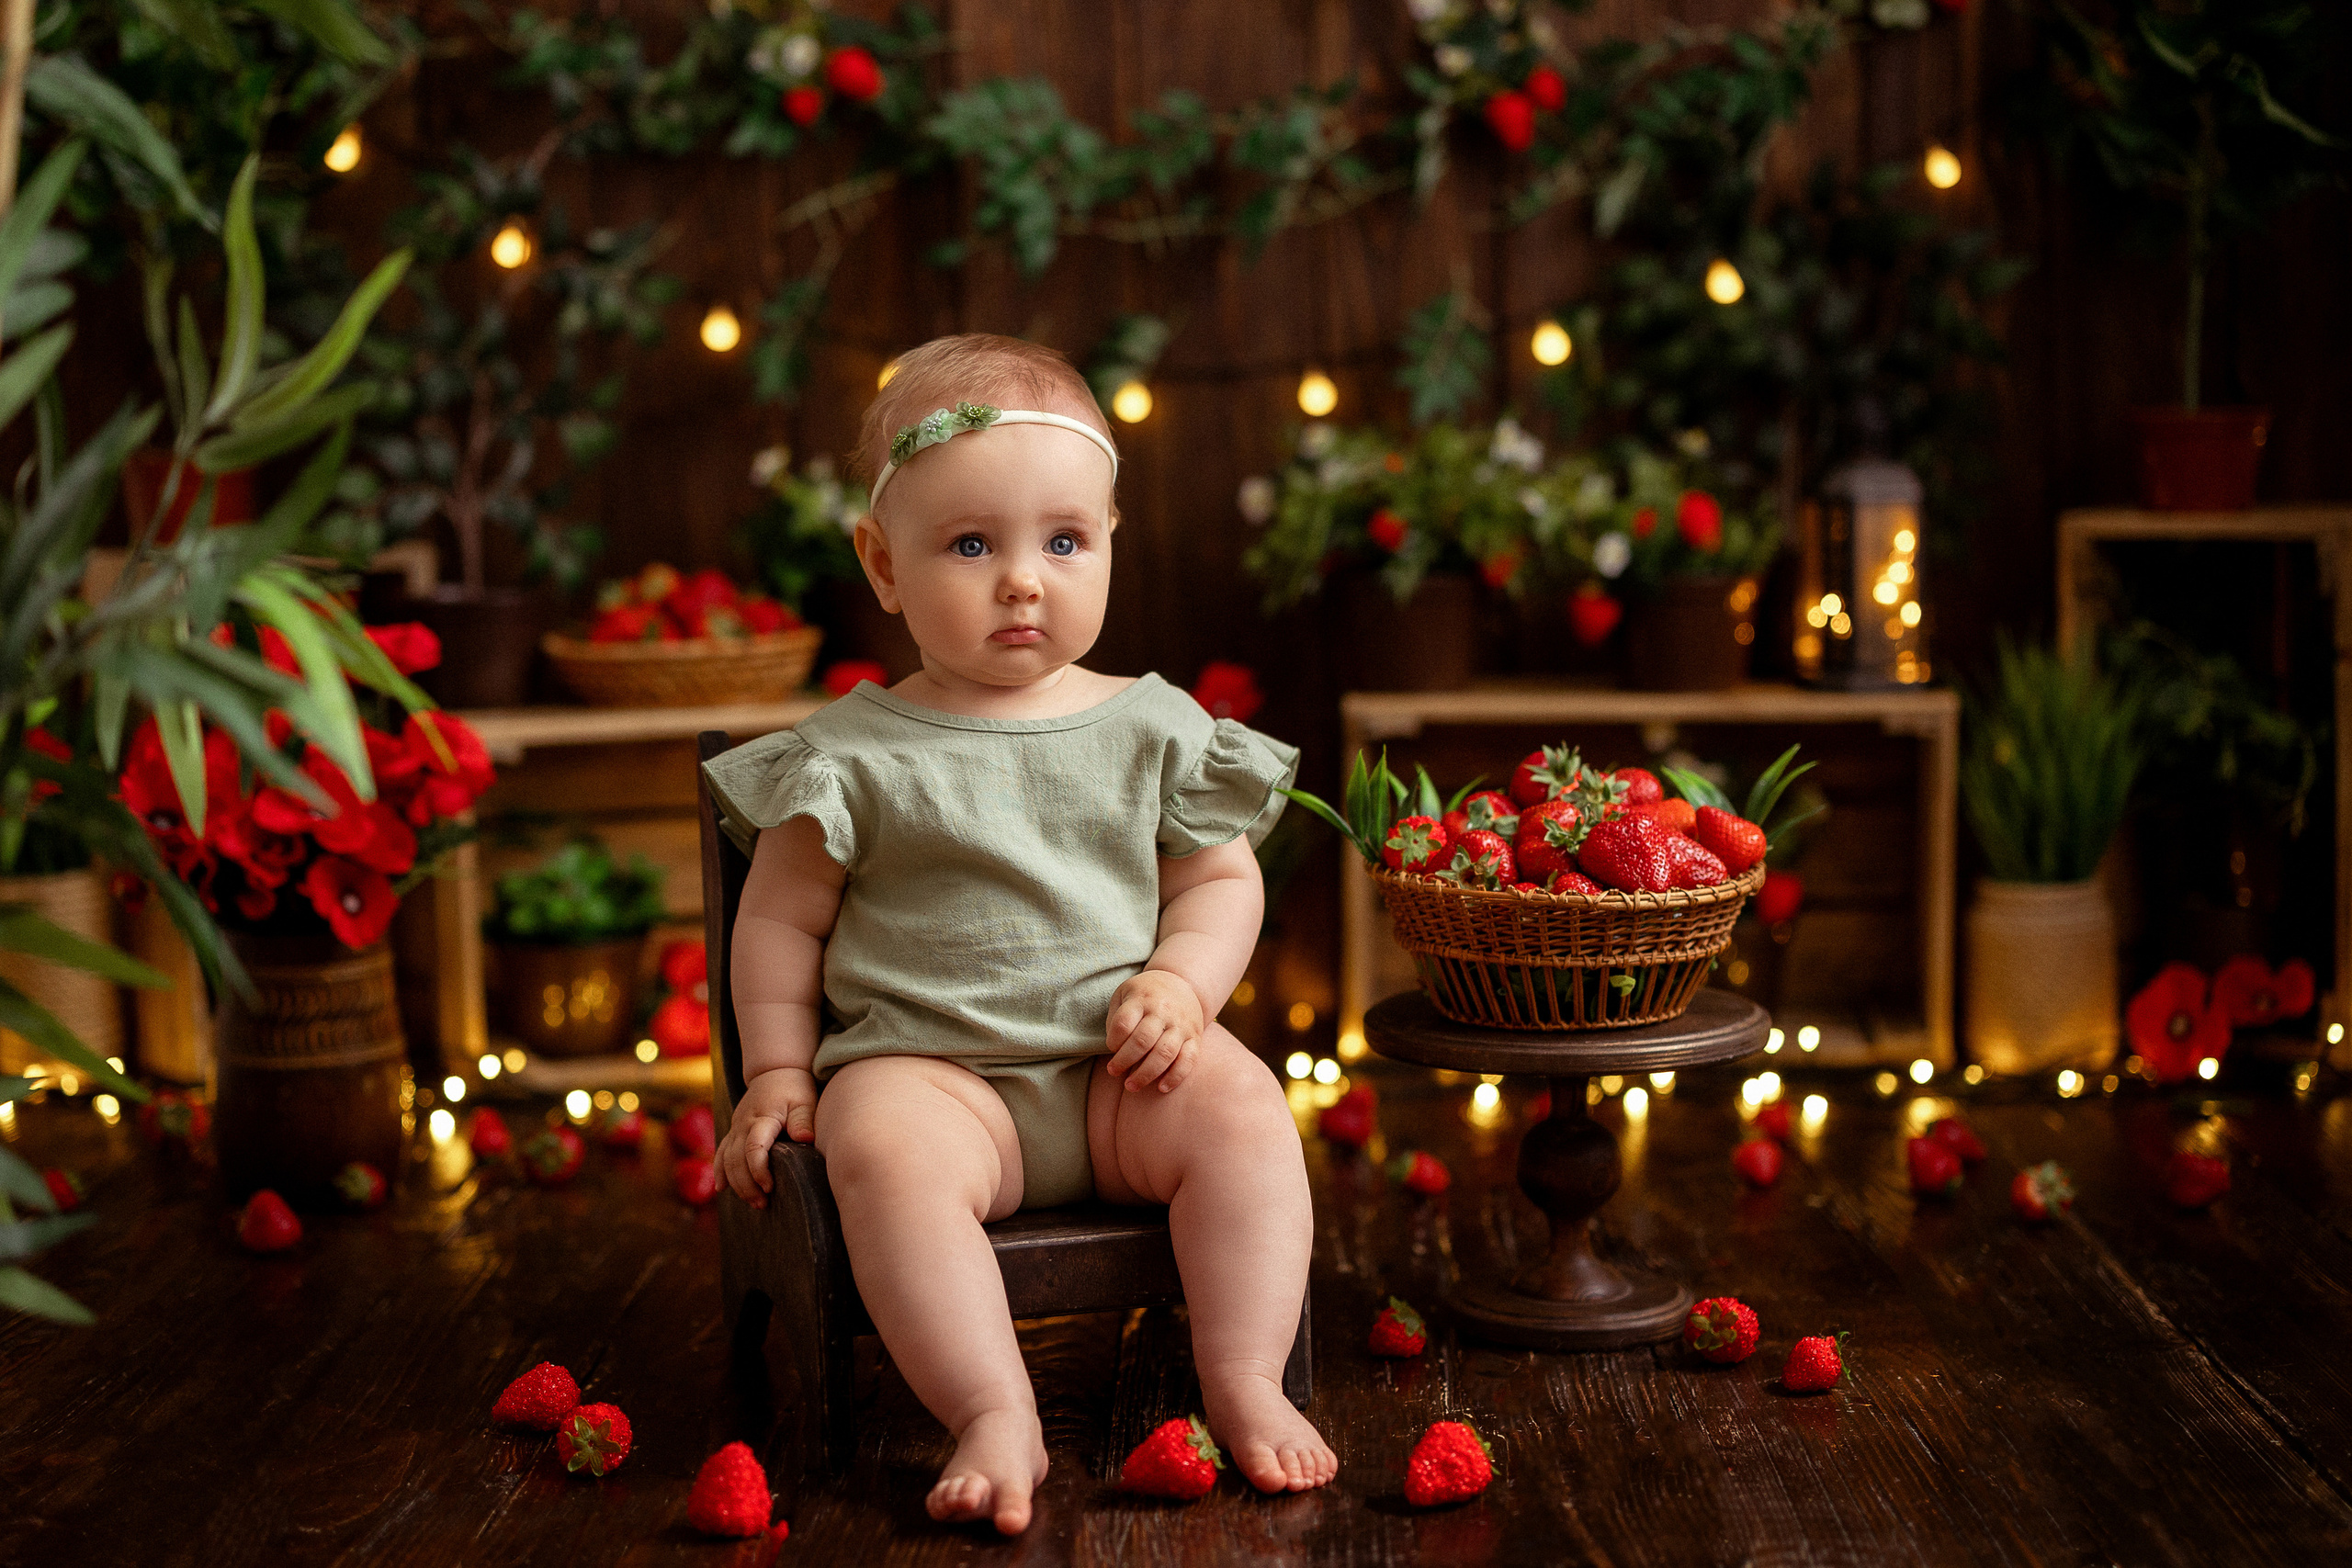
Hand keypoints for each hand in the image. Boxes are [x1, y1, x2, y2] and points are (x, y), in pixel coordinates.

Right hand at [718, 1066, 817, 1208]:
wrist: (776, 1070)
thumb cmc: (795, 1087)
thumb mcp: (804, 1100)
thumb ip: (803, 1120)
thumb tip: (805, 1138)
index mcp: (762, 1118)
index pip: (753, 1148)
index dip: (758, 1171)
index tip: (770, 1187)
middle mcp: (743, 1124)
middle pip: (736, 1160)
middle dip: (746, 1185)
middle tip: (762, 1204)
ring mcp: (735, 1128)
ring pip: (726, 1160)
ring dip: (736, 1184)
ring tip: (754, 1202)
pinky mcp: (734, 1131)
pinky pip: (721, 1152)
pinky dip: (720, 1171)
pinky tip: (721, 1188)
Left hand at [1105, 970, 1204, 1093]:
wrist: (1182, 982)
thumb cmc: (1145, 994)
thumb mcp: (1125, 993)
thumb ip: (1116, 1018)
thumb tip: (1115, 1048)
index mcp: (1142, 999)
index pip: (1123, 1024)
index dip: (1113, 1041)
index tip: (1111, 1047)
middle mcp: (1163, 1011)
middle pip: (1142, 1041)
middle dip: (1124, 1061)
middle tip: (1113, 1072)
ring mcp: (1181, 1025)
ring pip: (1164, 1054)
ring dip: (1146, 1074)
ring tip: (1131, 1086)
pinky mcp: (1195, 1037)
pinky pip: (1188, 1060)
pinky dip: (1176, 1076)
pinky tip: (1162, 1088)